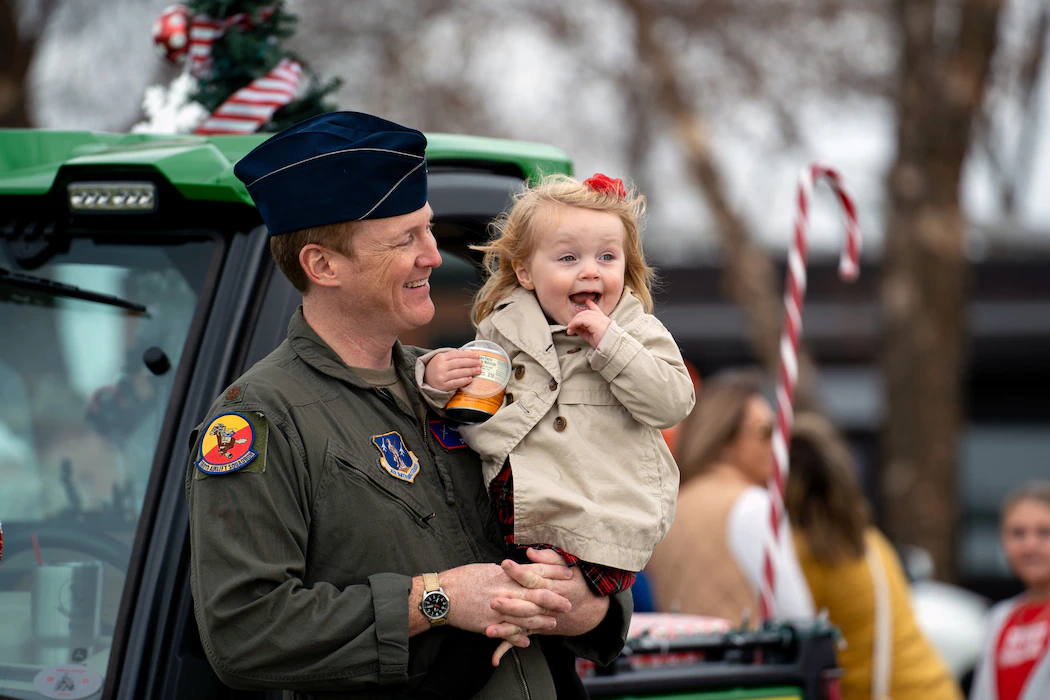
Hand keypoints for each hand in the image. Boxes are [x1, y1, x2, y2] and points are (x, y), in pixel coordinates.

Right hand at [415, 563, 570, 642]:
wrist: (443, 595)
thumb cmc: (462, 578)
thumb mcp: (487, 569)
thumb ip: (505, 573)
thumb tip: (517, 572)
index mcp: (506, 574)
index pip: (536, 572)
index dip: (554, 573)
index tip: (568, 574)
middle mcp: (506, 591)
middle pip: (536, 595)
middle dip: (554, 599)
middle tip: (568, 603)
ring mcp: (499, 609)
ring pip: (526, 616)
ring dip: (541, 621)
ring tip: (553, 623)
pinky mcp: (489, 624)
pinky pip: (508, 633)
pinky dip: (518, 637)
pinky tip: (527, 641)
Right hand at [423, 350, 480, 391]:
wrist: (425, 379)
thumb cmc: (436, 367)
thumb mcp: (443, 359)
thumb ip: (455, 355)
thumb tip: (470, 352)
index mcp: (441, 357)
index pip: (457, 354)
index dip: (468, 355)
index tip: (477, 356)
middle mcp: (441, 366)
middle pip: (459, 363)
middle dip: (471, 362)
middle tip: (480, 363)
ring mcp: (441, 376)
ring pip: (459, 373)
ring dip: (470, 371)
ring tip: (478, 370)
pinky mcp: (443, 386)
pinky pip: (455, 383)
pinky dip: (464, 380)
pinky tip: (470, 379)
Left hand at [499, 548, 609, 637]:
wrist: (589, 608)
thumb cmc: (575, 582)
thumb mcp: (566, 565)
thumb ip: (548, 557)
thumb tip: (530, 553)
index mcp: (550, 585)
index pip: (532, 577)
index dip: (519, 571)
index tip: (504, 564)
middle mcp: (543, 604)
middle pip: (525, 604)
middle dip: (510, 605)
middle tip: (493, 602)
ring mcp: (538, 618)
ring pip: (521, 626)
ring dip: (505, 630)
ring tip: (488, 631)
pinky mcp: (534, 628)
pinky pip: (520, 639)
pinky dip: (507, 648)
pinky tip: (494, 658)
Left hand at [566, 300, 610, 347]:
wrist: (611, 348)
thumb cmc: (603, 344)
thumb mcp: (590, 336)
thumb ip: (583, 331)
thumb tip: (573, 327)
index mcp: (603, 320)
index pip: (596, 310)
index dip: (592, 305)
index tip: (587, 301)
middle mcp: (601, 318)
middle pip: (586, 312)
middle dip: (576, 318)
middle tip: (570, 327)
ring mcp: (599, 319)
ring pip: (583, 315)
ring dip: (574, 322)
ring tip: (570, 329)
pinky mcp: (595, 322)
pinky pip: (581, 320)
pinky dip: (574, 323)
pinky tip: (571, 328)